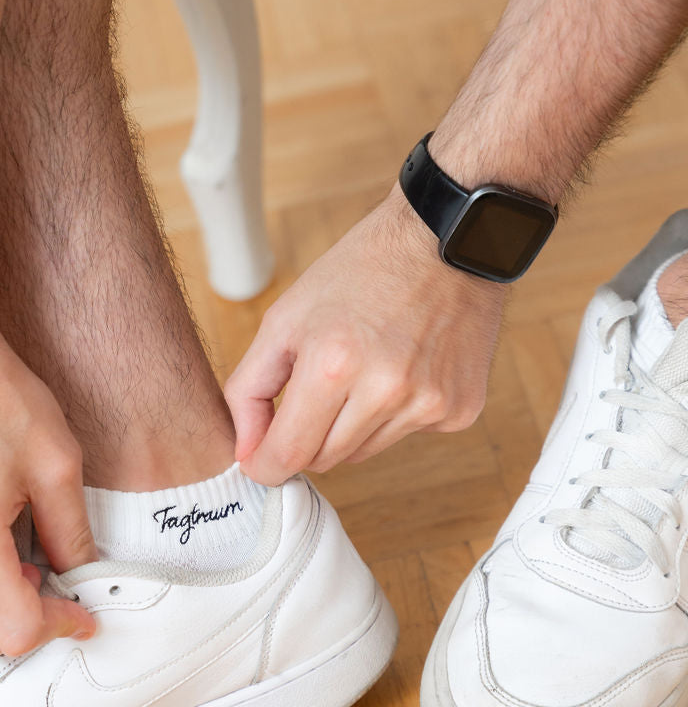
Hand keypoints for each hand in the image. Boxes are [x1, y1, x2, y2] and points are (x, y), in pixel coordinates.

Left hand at [225, 186, 504, 482]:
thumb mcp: (285, 319)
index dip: (266, 465)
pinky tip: (404, 367)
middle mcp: (386, 391)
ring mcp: (428, 404)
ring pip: (365, 452)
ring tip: (365, 369)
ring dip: (351, 425)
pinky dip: (395, 414)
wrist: (443, 241)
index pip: (290, 455)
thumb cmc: (360, 272)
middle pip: (326, 460)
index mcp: (334, 365)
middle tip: (317, 390)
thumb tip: (246, 454)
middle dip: (309, 437)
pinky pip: (407, 435)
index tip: (260, 459)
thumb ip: (251, 390)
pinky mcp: (459, 409)